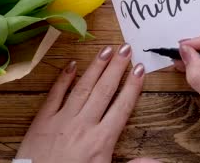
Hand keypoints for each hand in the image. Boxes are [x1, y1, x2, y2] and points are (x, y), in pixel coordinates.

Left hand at [16, 44, 144, 162]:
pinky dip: (64, 79)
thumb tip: (157, 161)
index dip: (132, 86)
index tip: (139, 68)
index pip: (121, 107)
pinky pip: (55, 95)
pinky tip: (72, 65)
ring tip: (106, 50)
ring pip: (83, 87)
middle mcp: (84, 124)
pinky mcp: (42, 121)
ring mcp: (62, 120)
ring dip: (96, 68)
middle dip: (116, 68)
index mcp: (102, 140)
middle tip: (125, 48)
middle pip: (104, 90)